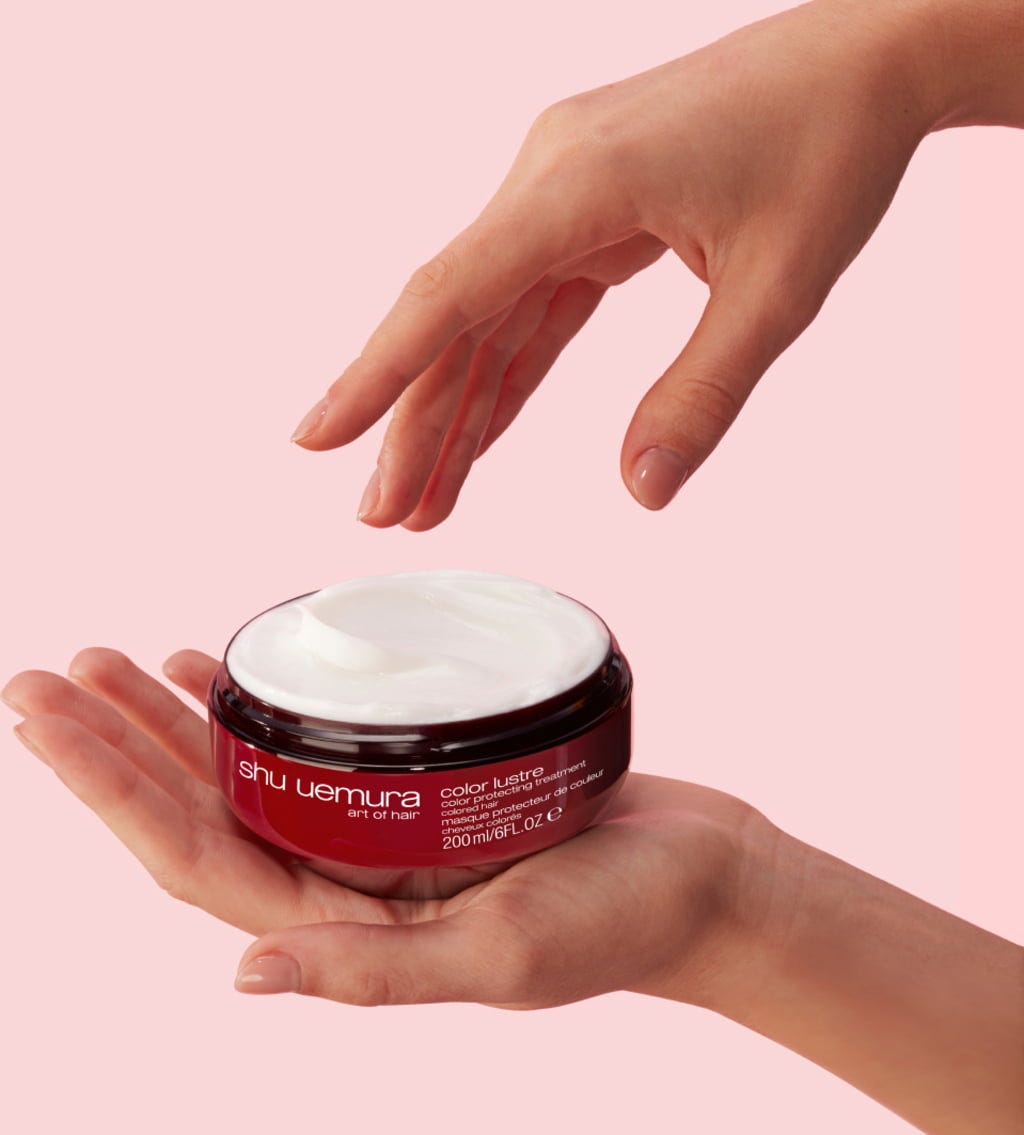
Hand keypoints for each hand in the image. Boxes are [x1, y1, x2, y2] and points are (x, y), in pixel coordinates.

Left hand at [2, 649, 760, 1006]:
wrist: (702, 878)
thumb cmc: (621, 925)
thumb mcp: (503, 958)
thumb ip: (377, 973)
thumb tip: (244, 977)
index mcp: (344, 932)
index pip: (193, 856)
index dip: (111, 788)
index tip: (50, 711)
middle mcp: (343, 883)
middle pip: (201, 809)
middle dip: (115, 744)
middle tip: (51, 668)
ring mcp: (376, 833)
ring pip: (247, 775)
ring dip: (172, 722)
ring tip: (113, 657)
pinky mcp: (418, 788)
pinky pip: (317, 743)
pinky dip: (265, 706)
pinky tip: (224, 668)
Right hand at [291, 0, 939, 527]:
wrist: (868, 56)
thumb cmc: (830, 149)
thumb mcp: (778, 290)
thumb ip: (703, 395)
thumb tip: (642, 492)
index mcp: (581, 184)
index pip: (452, 293)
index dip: (377, 373)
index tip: (316, 437)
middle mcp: (549, 178)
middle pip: (456, 318)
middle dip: (416, 422)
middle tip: (382, 514)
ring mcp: (564, 190)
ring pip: (487, 317)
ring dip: (458, 408)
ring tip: (424, 498)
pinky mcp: (590, 207)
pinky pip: (532, 302)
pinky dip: (510, 370)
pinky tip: (480, 430)